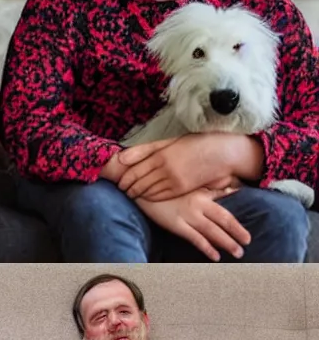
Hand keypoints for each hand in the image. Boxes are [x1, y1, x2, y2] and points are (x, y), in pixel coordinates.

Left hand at [116, 133, 256, 202]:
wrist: (222, 153)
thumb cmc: (194, 144)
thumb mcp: (168, 141)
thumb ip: (145, 150)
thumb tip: (122, 157)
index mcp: (159, 155)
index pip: (133, 170)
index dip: (123, 178)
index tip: (118, 181)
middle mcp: (164, 169)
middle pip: (138, 182)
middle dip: (127, 187)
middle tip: (122, 189)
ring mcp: (174, 180)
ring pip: (148, 191)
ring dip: (137, 194)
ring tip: (131, 194)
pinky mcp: (183, 189)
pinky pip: (161, 196)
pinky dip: (150, 198)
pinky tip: (146, 198)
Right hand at [134, 189, 251, 259]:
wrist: (142, 186)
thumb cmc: (167, 187)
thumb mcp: (190, 186)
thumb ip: (211, 190)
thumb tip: (233, 189)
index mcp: (202, 196)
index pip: (225, 213)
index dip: (237, 226)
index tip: (247, 236)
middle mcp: (198, 206)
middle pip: (222, 221)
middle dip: (236, 234)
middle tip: (247, 245)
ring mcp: (186, 215)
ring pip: (212, 231)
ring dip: (226, 243)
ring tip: (237, 253)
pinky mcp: (175, 224)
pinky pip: (194, 238)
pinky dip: (206, 247)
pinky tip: (215, 256)